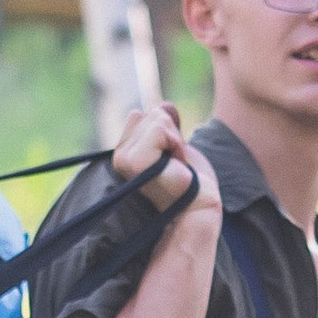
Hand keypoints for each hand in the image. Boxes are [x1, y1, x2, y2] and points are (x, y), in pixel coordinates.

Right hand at [110, 104, 207, 219]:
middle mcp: (118, 159)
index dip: (163, 129)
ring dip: (172, 137)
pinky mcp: (134, 164)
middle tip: (176, 161)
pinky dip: (172, 141)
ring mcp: (124, 162)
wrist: (200, 211)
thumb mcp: (178, 150)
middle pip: (142, 115)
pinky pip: (156, 130)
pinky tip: (177, 164)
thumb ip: (167, 127)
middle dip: (168, 130)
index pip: (137, 118)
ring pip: (149, 119)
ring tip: (177, 163)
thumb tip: (165, 105)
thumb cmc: (191, 188)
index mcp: (125, 156)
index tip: (173, 154)